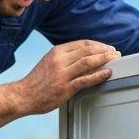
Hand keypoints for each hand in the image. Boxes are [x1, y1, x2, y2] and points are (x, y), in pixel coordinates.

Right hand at [0, 40, 119, 128]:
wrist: (23, 95)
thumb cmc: (36, 82)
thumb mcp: (49, 62)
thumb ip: (65, 59)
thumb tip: (83, 57)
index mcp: (56, 52)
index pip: (82, 43)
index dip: (97, 45)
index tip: (106, 48)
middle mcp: (60, 60)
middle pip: (87, 50)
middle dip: (104, 50)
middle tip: (115, 53)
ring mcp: (62, 74)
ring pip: (87, 62)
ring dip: (104, 59)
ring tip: (115, 59)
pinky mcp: (65, 88)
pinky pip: (85, 79)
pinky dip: (98, 75)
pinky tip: (107, 73)